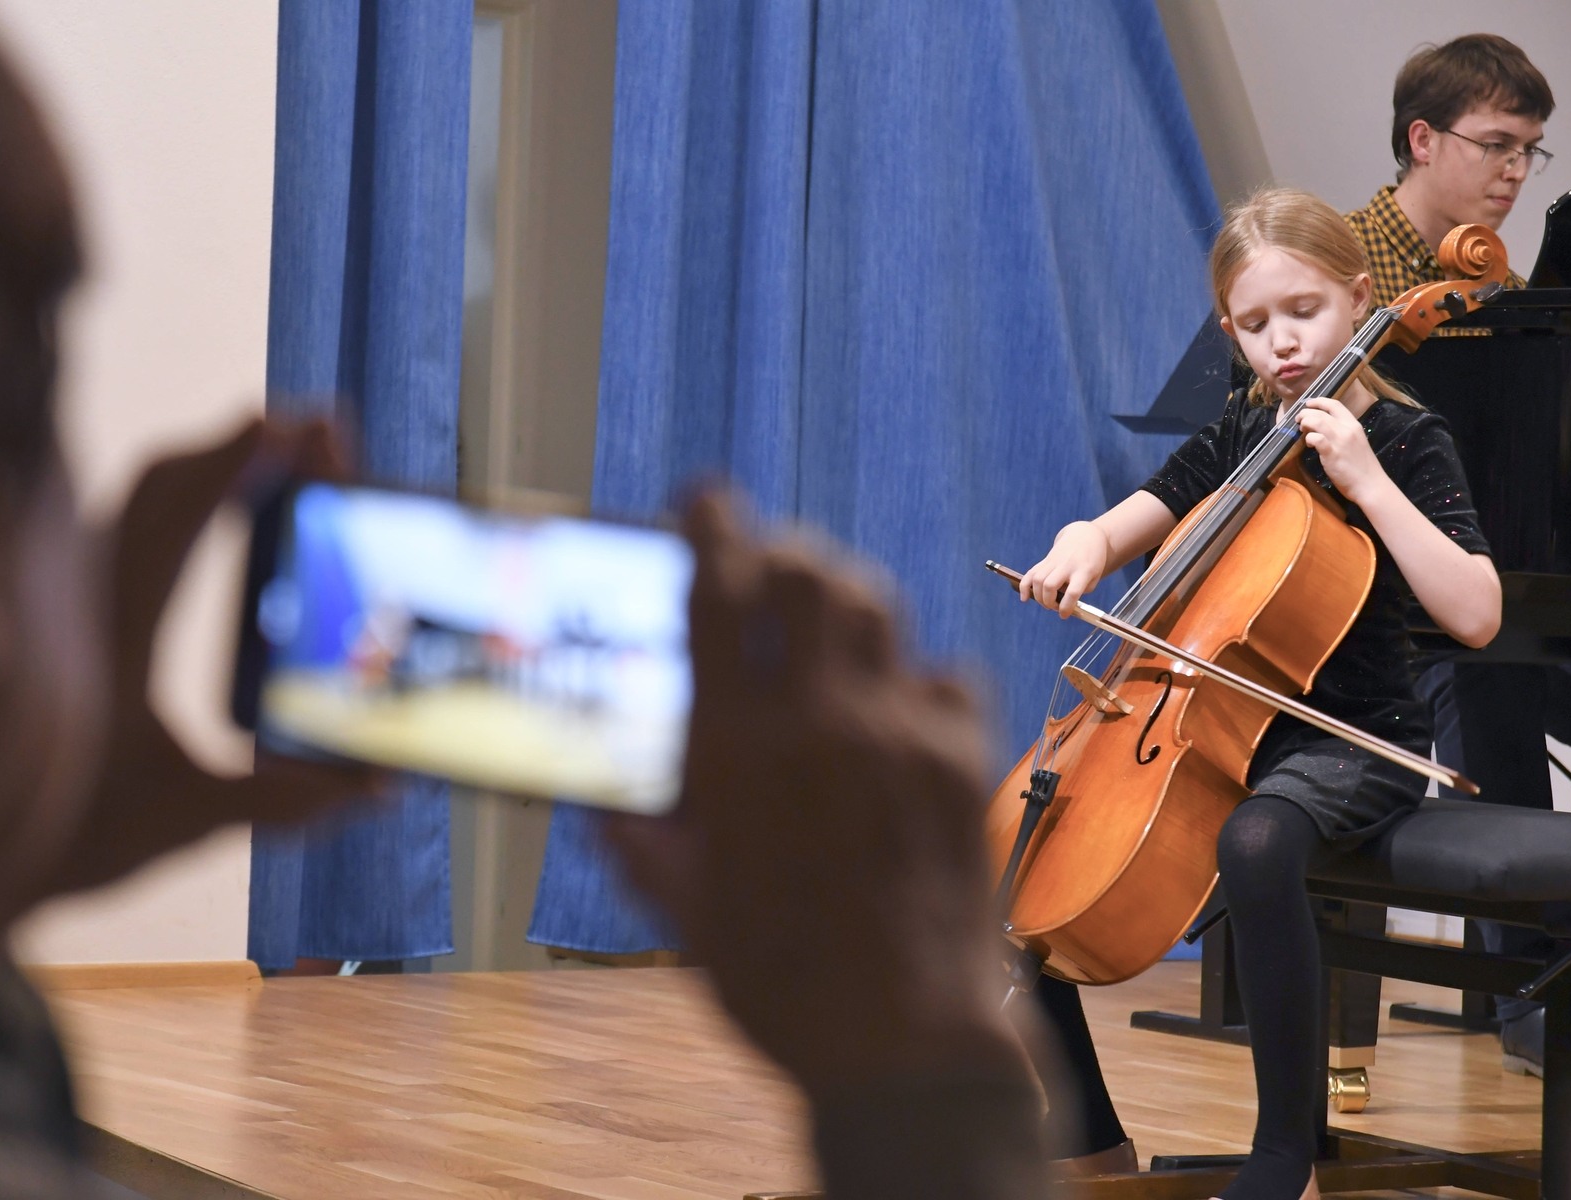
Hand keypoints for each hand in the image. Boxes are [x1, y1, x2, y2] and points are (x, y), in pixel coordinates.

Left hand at [0, 418, 387, 922]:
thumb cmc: (69, 837)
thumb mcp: (188, 817)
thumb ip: (288, 798)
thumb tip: (380, 786)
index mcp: (117, 631)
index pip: (182, 513)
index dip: (244, 458)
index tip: (307, 429)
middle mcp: (85, 596)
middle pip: (164, 479)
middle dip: (245, 444)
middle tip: (325, 440)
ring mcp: (70, 596)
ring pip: (142, 495)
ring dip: (216, 466)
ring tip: (289, 465)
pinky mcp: (67, 608)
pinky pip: (132, 524)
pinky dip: (190, 498)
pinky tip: (231, 516)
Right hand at [610, 491, 1017, 1101]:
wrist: (901, 1039)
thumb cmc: (776, 983)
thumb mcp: (679, 909)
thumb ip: (640, 839)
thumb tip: (608, 802)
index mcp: (735, 747)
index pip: (722, 590)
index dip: (711, 524)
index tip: (704, 499)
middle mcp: (821, 720)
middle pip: (812, 572)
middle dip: (782, 554)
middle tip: (766, 574)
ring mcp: (901, 733)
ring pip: (876, 609)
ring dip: (841, 603)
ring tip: (821, 633)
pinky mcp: (961, 760)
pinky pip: (940, 676)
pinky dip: (909, 679)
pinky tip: (891, 713)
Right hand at [1018, 520, 1107, 616]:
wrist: (1084, 536)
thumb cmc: (1092, 561)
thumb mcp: (1094, 577)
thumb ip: (1080, 592)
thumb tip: (1060, 604)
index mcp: (1083, 570)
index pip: (1072, 591)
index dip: (1066, 607)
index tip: (1063, 615)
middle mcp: (1066, 565)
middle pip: (1050, 585)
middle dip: (1048, 602)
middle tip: (1054, 607)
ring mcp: (1053, 561)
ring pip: (1038, 580)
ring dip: (1038, 597)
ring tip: (1046, 602)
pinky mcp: (1044, 561)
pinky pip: (1030, 574)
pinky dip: (1024, 587)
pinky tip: (1024, 598)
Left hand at [1297, 395, 1388, 503]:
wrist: (1370, 484)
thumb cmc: (1361, 466)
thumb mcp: (1355, 442)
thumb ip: (1341, 433)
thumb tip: (1322, 429)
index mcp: (1354, 424)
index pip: (1335, 405)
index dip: (1319, 401)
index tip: (1308, 403)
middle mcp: (1347, 429)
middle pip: (1322, 412)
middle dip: (1306, 413)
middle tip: (1299, 420)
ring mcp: (1340, 440)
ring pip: (1317, 421)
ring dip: (1305, 423)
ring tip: (1301, 430)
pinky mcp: (1332, 453)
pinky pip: (1316, 438)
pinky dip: (1309, 438)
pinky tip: (1309, 446)